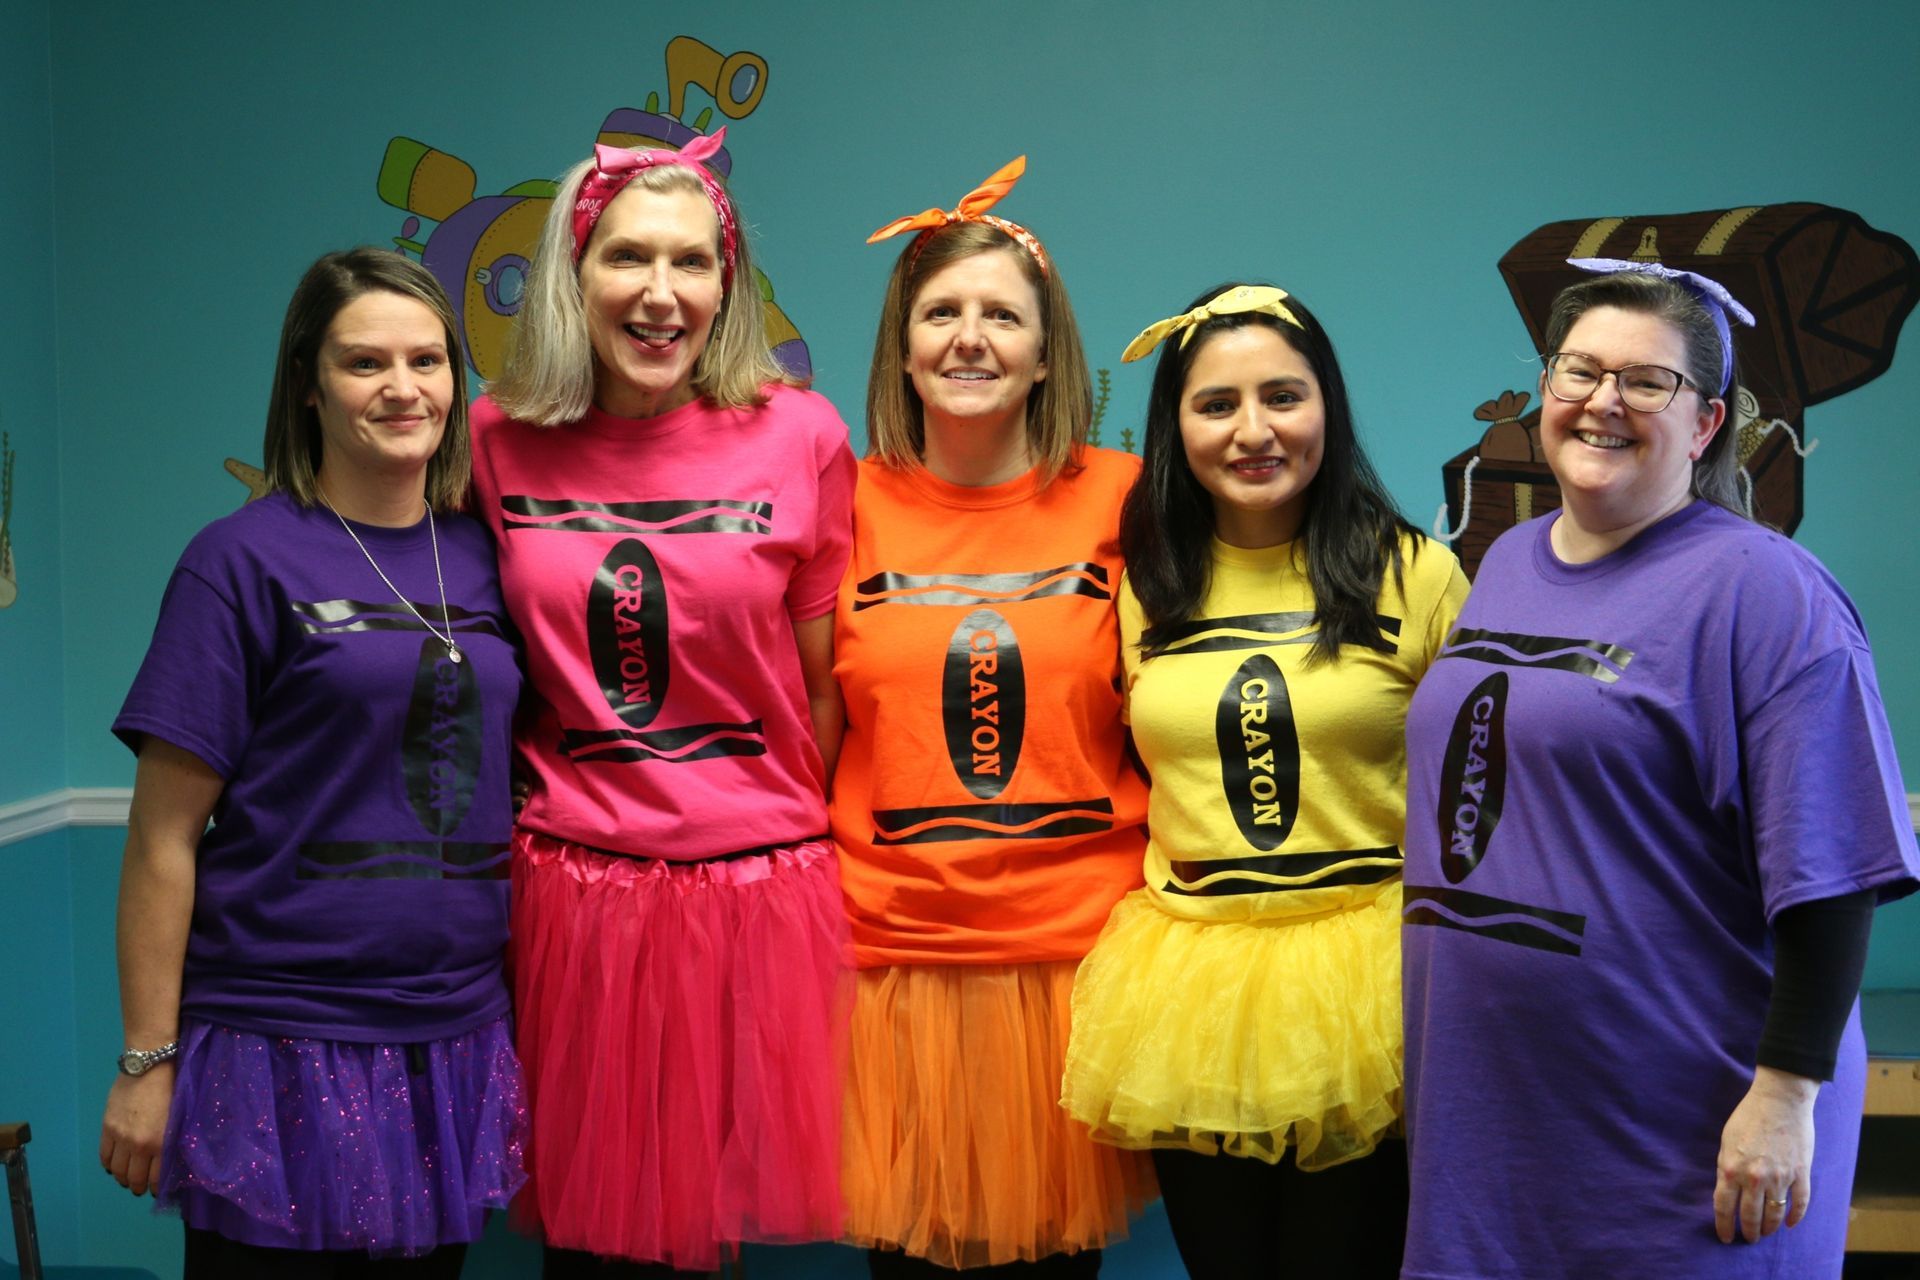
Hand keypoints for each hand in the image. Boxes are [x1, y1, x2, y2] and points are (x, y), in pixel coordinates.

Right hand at [100, 1065, 174, 1196]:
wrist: (149, 1067)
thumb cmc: (172, 1088)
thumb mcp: (180, 1118)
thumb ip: (173, 1140)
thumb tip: (171, 1159)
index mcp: (162, 1143)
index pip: (157, 1177)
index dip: (156, 1188)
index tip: (156, 1191)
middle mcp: (140, 1145)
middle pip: (135, 1177)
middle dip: (138, 1187)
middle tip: (139, 1188)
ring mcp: (121, 1138)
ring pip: (118, 1170)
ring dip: (122, 1179)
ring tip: (126, 1180)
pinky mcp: (107, 1129)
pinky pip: (104, 1156)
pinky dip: (108, 1165)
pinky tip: (113, 1167)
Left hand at [1713, 1065, 1817, 1243]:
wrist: (1780, 1101)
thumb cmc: (1748, 1117)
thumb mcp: (1726, 1141)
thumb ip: (1726, 1167)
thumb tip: (1727, 1189)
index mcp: (1730, 1169)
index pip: (1724, 1207)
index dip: (1723, 1226)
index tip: (1725, 1238)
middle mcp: (1754, 1178)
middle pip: (1750, 1216)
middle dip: (1748, 1232)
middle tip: (1749, 1239)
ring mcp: (1780, 1178)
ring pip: (1774, 1214)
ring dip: (1769, 1228)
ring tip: (1766, 1234)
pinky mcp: (1801, 1174)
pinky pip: (1800, 1203)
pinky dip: (1796, 1217)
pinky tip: (1791, 1224)